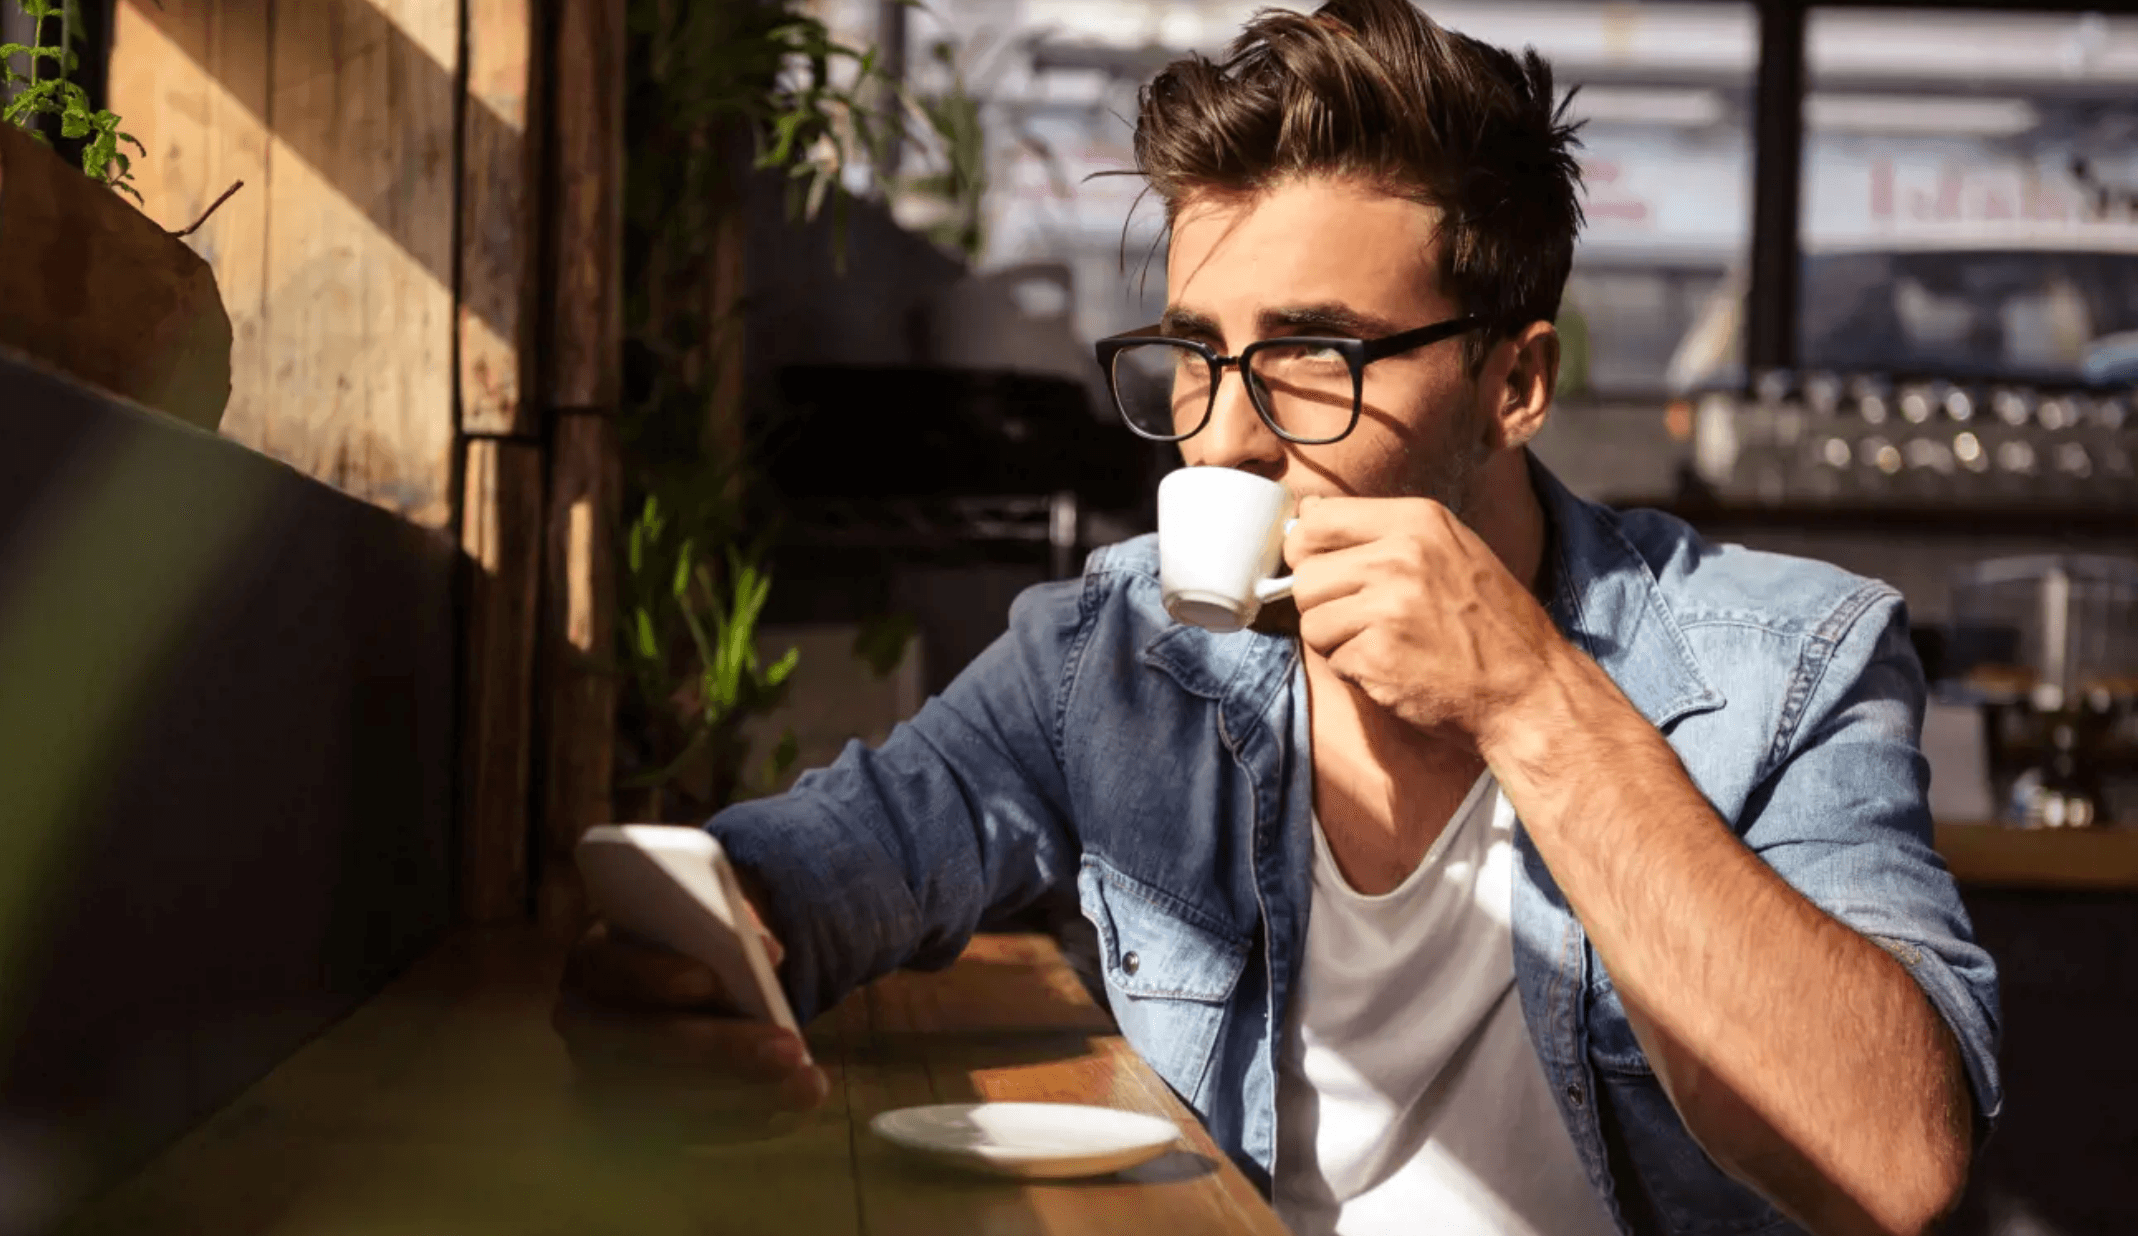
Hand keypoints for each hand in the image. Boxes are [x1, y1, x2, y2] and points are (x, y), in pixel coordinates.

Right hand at [551, 918, 828, 1138]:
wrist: (676, 984)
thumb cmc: (690, 943)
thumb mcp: (703, 918)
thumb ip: (728, 924)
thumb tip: (766, 951)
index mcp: (593, 960)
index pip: (610, 968)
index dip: (654, 975)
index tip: (707, 980)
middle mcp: (585, 1026)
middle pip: (645, 1045)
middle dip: (721, 1049)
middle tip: (790, 1049)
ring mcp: (601, 1081)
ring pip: (667, 1100)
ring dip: (743, 1097)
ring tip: (808, 1086)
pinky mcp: (630, 1124)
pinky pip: (684, 1135)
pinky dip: (741, 1124)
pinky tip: (789, 1114)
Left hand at [1286, 495, 1565, 742]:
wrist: (1528, 689)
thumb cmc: (1490, 624)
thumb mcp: (1450, 550)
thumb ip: (1380, 532)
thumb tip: (1307, 515)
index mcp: (1418, 521)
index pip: (1318, 520)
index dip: (1307, 551)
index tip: (1323, 571)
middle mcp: (1401, 557)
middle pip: (1305, 575)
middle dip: (1323, 603)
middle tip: (1363, 621)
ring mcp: (1389, 607)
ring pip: (1310, 620)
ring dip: (1336, 641)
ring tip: (1384, 645)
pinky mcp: (1378, 656)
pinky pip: (1330, 659)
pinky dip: (1353, 671)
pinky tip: (1393, 669)